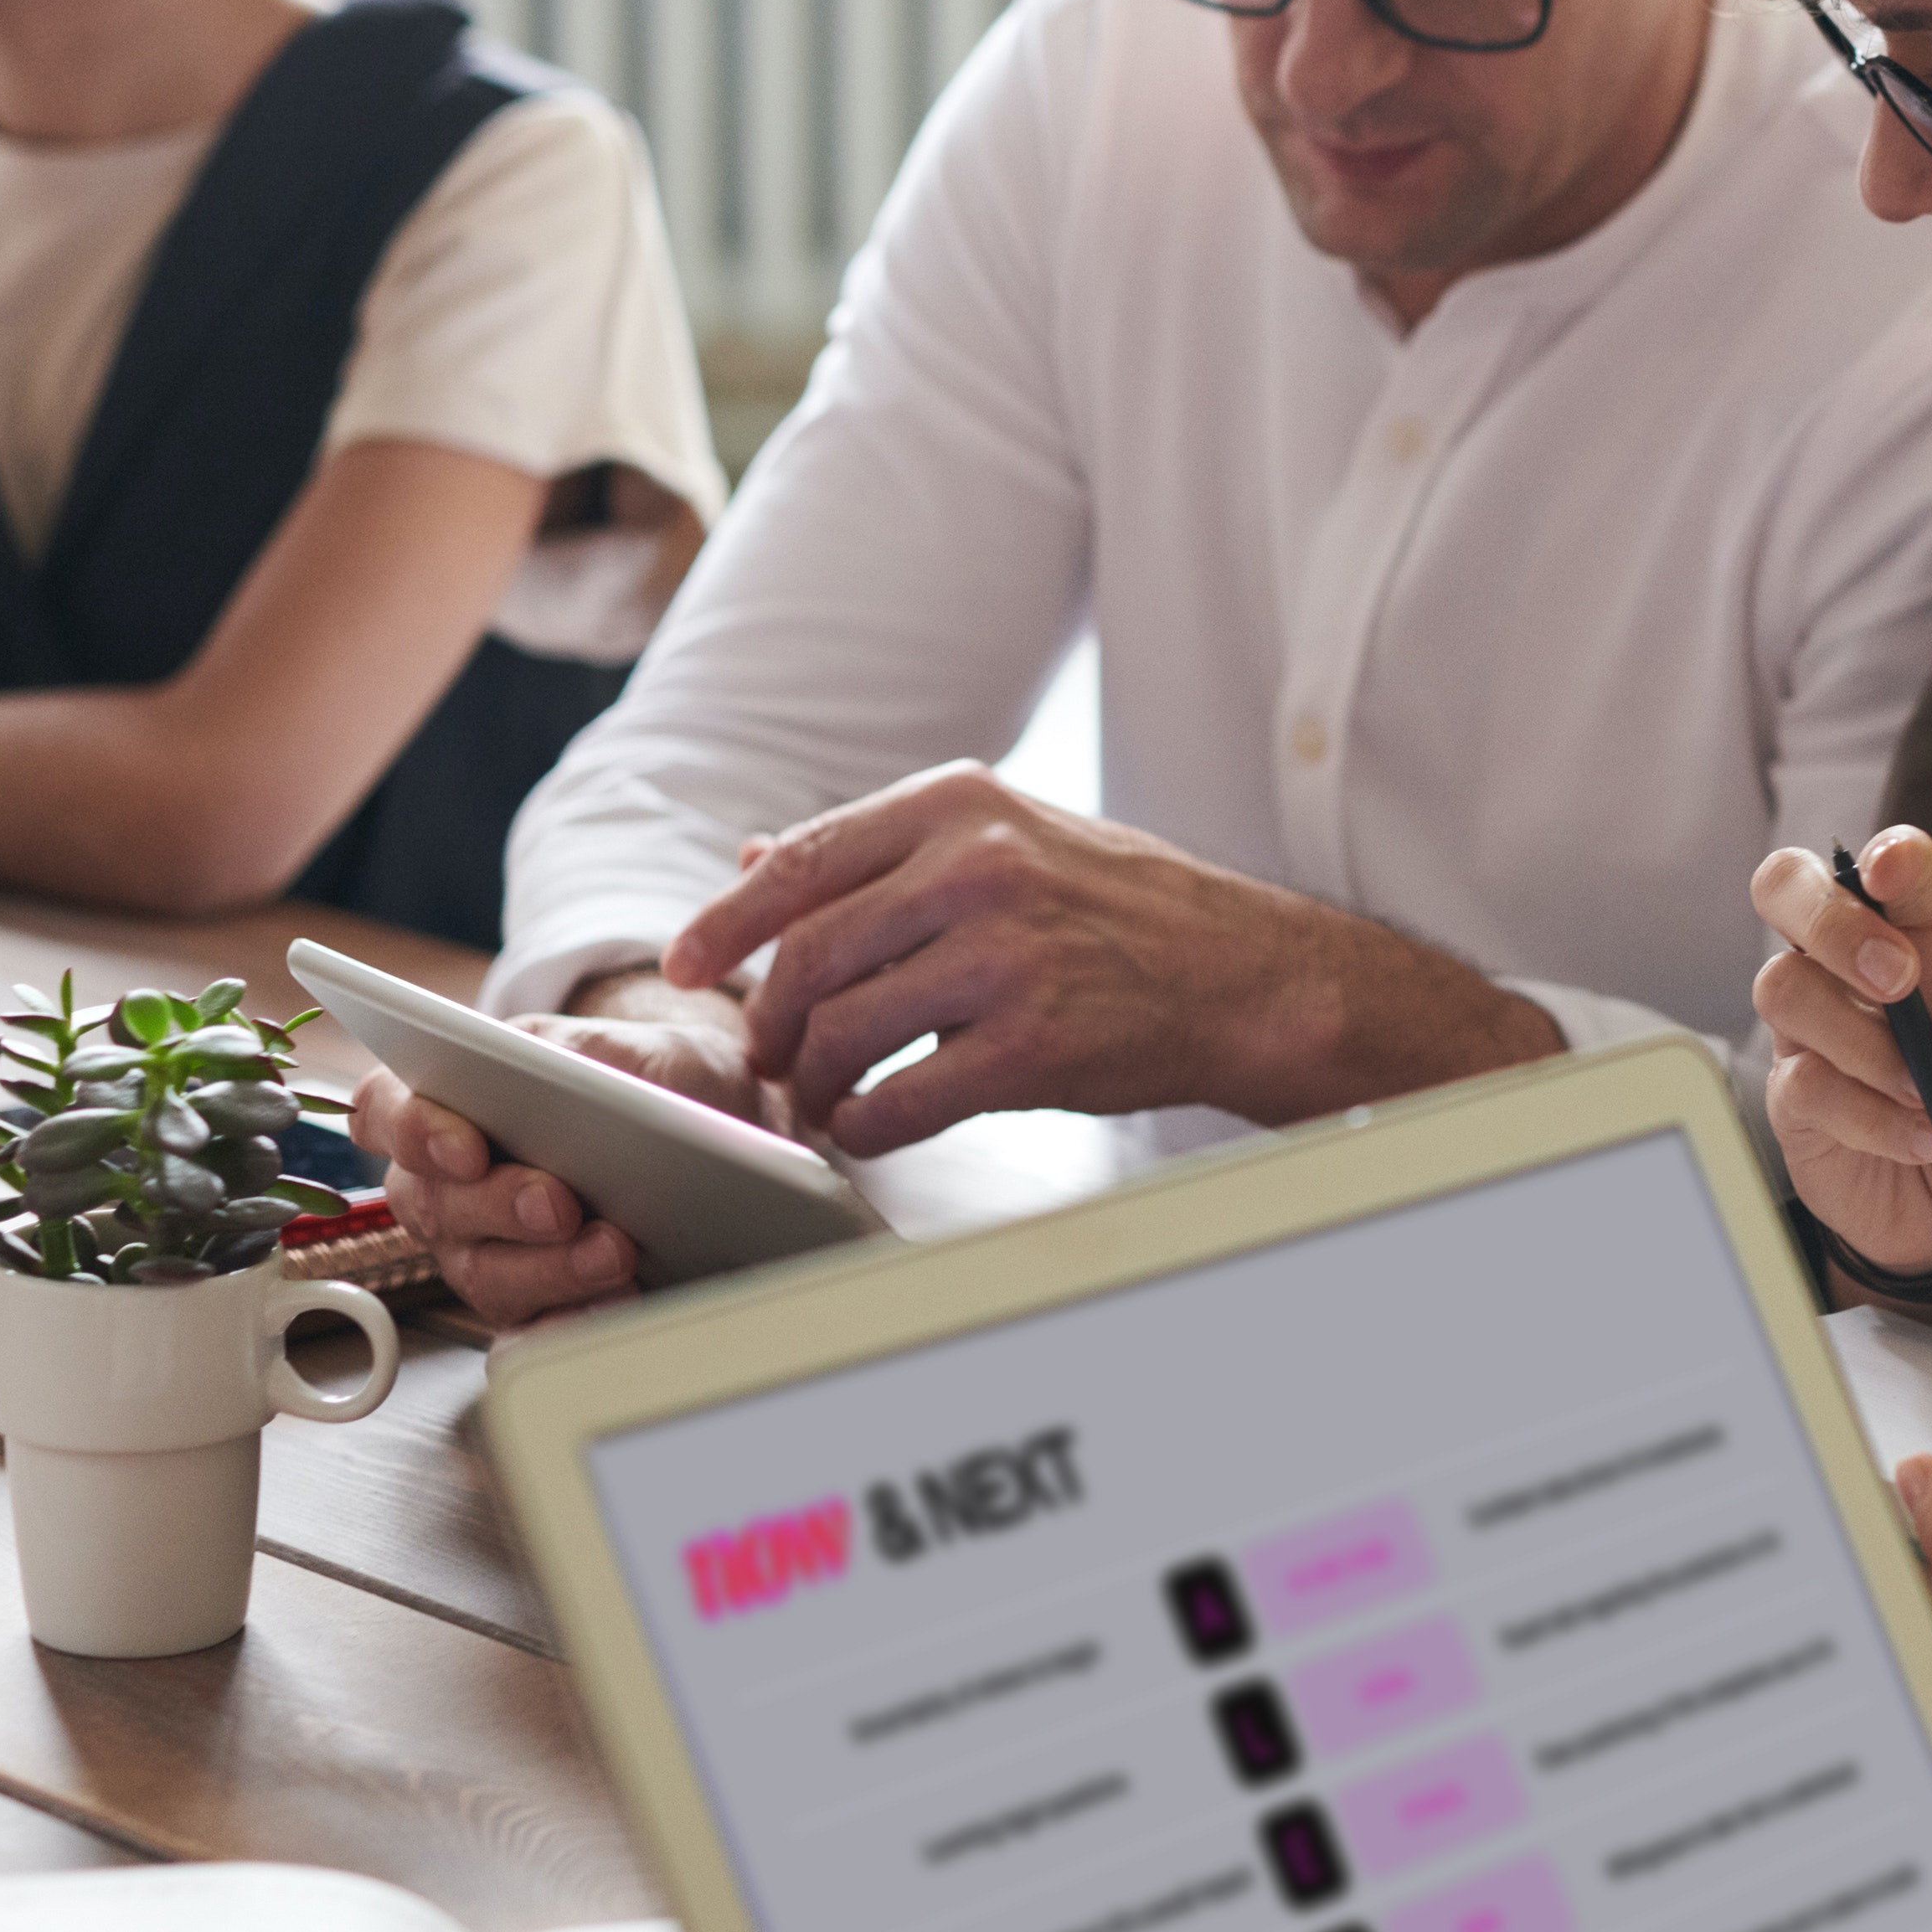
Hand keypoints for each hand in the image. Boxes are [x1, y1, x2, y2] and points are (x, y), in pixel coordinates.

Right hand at [349, 974, 768, 1326]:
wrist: (717, 1129)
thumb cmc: (649, 1082)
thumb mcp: (622, 1049)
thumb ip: (576, 1055)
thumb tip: (555, 1078)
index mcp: (451, 1104)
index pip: (386, 1113)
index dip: (412, 1131)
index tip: (465, 1147)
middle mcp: (452, 1187)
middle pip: (435, 1205)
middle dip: (498, 1206)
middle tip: (559, 1204)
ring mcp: (485, 1254)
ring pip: (485, 1275)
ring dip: (550, 1268)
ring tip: (615, 1252)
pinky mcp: (532, 1310)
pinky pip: (526, 1336)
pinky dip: (568, 1326)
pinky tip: (614, 1306)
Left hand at [664, 764, 1552, 1149]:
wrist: (1244, 975)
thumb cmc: (1123, 908)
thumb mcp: (1011, 835)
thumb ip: (886, 849)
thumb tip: (757, 858)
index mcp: (962, 806)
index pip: (803, 862)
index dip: (726, 921)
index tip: (687, 963)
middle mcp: (980, 870)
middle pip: (810, 954)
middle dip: (770, 1019)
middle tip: (767, 1055)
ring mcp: (1007, 959)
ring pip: (845, 1031)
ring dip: (813, 1080)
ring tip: (820, 1097)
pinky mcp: (1034, 1046)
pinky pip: (903, 1098)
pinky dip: (867, 1124)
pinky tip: (872, 1125)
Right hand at [1748, 828, 1931, 1281]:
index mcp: (1930, 928)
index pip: (1897, 861)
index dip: (1890, 855)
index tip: (1890, 872)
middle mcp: (1856, 960)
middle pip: (1786, 885)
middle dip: (1833, 923)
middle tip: (1900, 981)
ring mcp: (1813, 1022)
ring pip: (1782, 985)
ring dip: (1863, 1045)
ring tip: (1925, 1093)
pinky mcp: (1791, 1089)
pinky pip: (1802, 1083)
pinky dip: (1869, 1117)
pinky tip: (1917, 1136)